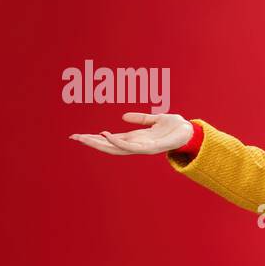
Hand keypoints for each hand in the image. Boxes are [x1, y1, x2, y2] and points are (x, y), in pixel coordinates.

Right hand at [69, 112, 192, 154]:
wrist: (190, 132)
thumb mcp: (155, 119)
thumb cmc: (174, 127)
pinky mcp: (149, 147)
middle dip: (91, 142)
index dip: (95, 138)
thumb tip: (123, 117)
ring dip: (100, 143)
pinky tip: (107, 135)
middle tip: (74, 137)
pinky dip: (117, 141)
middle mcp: (136, 144)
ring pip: (115, 148)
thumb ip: (140, 119)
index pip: (110, 139)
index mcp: (134, 138)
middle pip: (108, 146)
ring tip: (85, 137)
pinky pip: (130, 146)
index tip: (79, 135)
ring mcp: (141, 147)